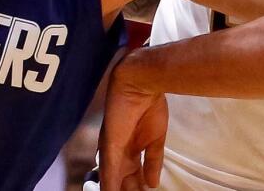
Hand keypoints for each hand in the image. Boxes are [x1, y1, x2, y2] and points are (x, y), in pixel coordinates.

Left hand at [99, 60, 167, 190]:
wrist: (142, 84)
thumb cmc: (150, 106)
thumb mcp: (156, 140)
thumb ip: (153, 162)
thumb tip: (153, 184)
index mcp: (131, 150)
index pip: (132, 177)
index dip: (136, 188)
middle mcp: (119, 153)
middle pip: (122, 181)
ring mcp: (112, 151)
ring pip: (112, 180)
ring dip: (117, 190)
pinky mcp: (108, 146)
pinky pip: (108, 171)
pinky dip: (109, 185)